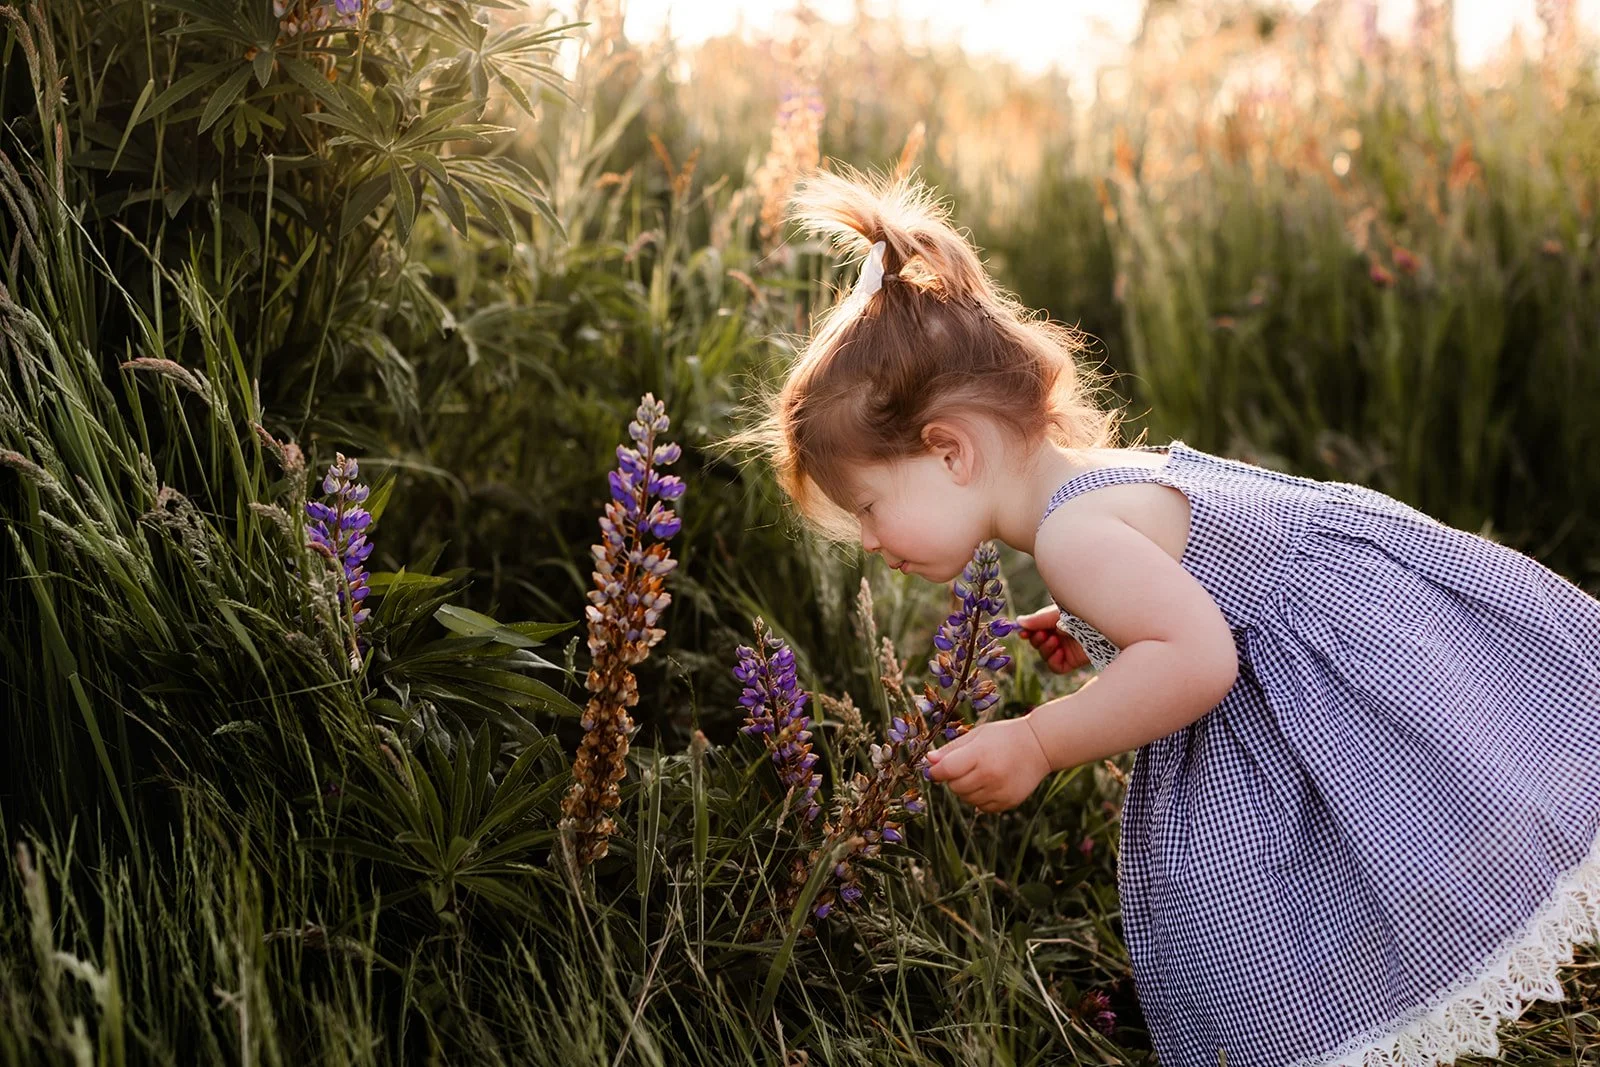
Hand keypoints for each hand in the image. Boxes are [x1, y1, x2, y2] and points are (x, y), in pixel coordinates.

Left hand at [924, 717, 1051, 812]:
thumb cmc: (1005, 736)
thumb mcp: (978, 735)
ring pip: (967, 799)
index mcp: (979, 755)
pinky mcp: (1008, 802)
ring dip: (966, 789)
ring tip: (981, 773)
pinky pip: (982, 807)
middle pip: (954, 787)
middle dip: (953, 778)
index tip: (935, 770)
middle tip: (965, 766)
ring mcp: (1000, 791)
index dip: (936, 772)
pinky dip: (981, 798)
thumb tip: (929, 761)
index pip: (946, 770)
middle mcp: (989, 776)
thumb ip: (952, 749)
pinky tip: (991, 783)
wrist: (1040, 745)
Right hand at [1016, 604, 1088, 673]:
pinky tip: (1059, 652)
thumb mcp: (1057, 614)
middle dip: (1037, 640)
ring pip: (1045, 655)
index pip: (1035, 629)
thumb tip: (1018, 622)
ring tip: (1055, 640)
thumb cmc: (1082, 614)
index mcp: (1055, 621)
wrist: (1104, 626)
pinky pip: (1056, 667)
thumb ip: (1038, 620)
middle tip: (1043, 634)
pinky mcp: (1073, 661)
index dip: (1027, 632)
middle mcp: (1060, 636)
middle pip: (1038, 643)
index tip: (1023, 633)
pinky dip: (1053, 661)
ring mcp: (1066, 649)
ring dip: (1045, 649)